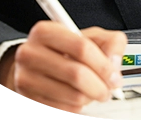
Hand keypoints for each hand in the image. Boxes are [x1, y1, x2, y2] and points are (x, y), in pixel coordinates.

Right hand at [0, 21, 126, 112]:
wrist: (35, 64)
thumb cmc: (64, 49)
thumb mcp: (89, 36)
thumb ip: (109, 42)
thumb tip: (114, 61)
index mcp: (46, 31)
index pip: (81, 48)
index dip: (103, 64)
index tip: (114, 75)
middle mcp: (30, 53)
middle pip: (77, 74)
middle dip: (100, 85)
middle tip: (108, 89)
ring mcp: (26, 77)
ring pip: (72, 95)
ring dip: (90, 97)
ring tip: (94, 91)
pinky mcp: (28, 99)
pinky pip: (63, 108)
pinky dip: (77, 106)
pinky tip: (78, 95)